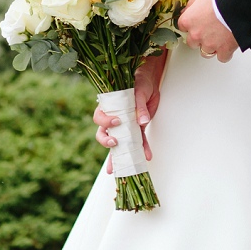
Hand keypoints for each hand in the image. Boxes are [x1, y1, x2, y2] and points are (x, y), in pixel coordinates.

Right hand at [94, 51, 165, 170]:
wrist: (150, 82)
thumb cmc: (140, 82)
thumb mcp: (139, 91)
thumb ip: (139, 106)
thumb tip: (142, 121)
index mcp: (109, 106)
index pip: (100, 117)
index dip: (106, 121)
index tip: (116, 122)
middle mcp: (114, 118)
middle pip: (104, 134)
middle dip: (106, 142)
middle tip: (114, 144)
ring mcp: (125, 126)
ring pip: (119, 143)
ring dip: (120, 156)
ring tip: (122, 167)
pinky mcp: (137, 129)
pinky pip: (138, 142)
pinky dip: (142, 150)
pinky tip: (146, 157)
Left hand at [179, 0, 237, 61]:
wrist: (239, 3)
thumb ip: (193, 3)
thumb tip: (188, 9)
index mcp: (188, 20)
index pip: (182, 27)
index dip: (192, 24)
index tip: (197, 22)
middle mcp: (196, 34)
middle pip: (192, 42)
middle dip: (200, 37)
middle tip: (210, 29)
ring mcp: (209, 44)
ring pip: (206, 52)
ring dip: (212, 46)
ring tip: (220, 37)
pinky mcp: (224, 50)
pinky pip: (222, 57)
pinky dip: (225, 52)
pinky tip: (229, 44)